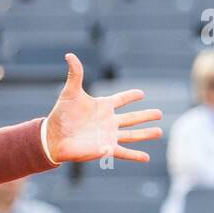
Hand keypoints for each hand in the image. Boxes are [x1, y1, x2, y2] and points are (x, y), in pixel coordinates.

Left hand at [44, 53, 162, 162]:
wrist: (54, 137)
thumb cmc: (61, 115)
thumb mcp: (70, 92)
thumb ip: (75, 74)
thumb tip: (70, 54)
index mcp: (102, 107)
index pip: (121, 99)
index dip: (130, 96)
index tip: (141, 94)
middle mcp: (108, 121)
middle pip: (132, 117)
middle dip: (146, 115)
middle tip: (159, 113)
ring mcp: (109, 135)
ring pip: (132, 134)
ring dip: (146, 133)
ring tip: (159, 132)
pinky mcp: (106, 148)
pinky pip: (124, 152)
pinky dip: (135, 155)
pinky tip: (146, 158)